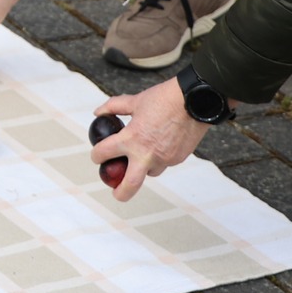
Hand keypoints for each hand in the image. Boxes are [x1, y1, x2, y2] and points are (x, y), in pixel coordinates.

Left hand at [92, 76, 214, 201]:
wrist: (195, 101)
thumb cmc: (165, 99)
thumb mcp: (135, 101)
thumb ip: (113, 107)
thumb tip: (99, 112)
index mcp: (131, 139)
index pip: (105, 154)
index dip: (96, 156)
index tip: (97, 157)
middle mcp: (147, 154)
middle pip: (130, 184)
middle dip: (121, 192)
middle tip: (116, 192)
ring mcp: (164, 159)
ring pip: (150, 173)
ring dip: (143, 168)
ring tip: (141, 156)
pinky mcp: (178, 159)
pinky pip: (165, 164)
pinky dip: (159, 158)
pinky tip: (160, 144)